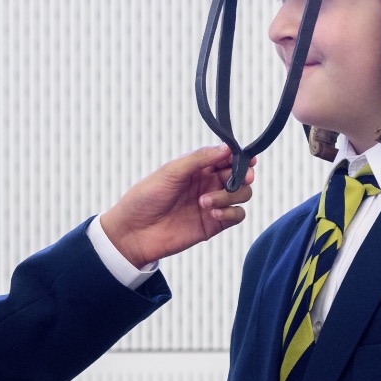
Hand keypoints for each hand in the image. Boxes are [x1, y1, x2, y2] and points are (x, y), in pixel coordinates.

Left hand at [98, 145, 254, 266]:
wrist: (133, 232)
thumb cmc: (146, 197)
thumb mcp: (171, 171)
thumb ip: (199, 159)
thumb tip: (227, 148)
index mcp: (198, 167)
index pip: (227, 157)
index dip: (239, 157)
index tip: (248, 158)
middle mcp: (208, 184)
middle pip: (239, 175)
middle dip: (242, 175)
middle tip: (238, 178)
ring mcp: (213, 204)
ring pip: (242, 194)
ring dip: (230, 195)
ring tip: (205, 202)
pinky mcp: (214, 225)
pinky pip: (237, 215)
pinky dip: (231, 212)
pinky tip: (213, 214)